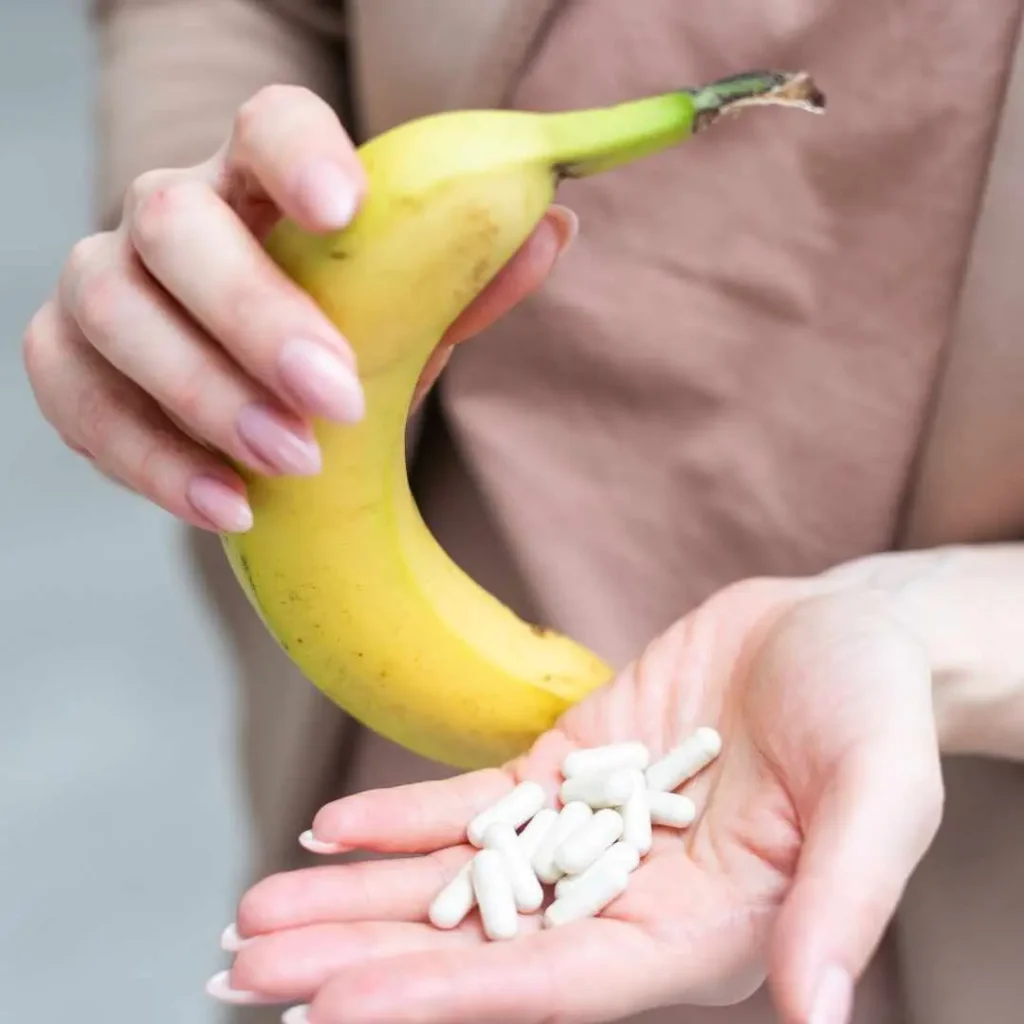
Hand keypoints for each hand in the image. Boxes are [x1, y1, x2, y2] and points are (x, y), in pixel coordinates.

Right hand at [22, 85, 574, 532]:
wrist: (261, 388)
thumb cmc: (340, 335)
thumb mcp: (406, 313)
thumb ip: (465, 278)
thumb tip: (551, 228)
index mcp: (262, 182)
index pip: (265, 124)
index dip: (296, 153)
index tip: (343, 207)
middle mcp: (171, 216)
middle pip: (173, 221)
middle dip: (251, 314)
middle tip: (333, 399)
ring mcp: (106, 286)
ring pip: (113, 309)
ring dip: (202, 395)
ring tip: (291, 465)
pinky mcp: (71, 364)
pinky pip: (78, 402)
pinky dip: (150, 460)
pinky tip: (230, 506)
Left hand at [214, 576, 943, 1022]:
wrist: (842, 638)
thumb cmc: (875, 713)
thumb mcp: (880, 792)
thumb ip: (844, 895)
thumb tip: (818, 1007)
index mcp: (700, 934)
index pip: (556, 983)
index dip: (447, 999)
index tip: (336, 1009)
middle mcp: (630, 901)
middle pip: (479, 944)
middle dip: (364, 959)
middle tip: (246, 970)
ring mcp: (590, 836)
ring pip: (458, 878)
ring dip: (358, 895)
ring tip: (255, 913)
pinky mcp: (569, 771)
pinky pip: (474, 803)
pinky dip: (401, 817)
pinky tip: (329, 829)